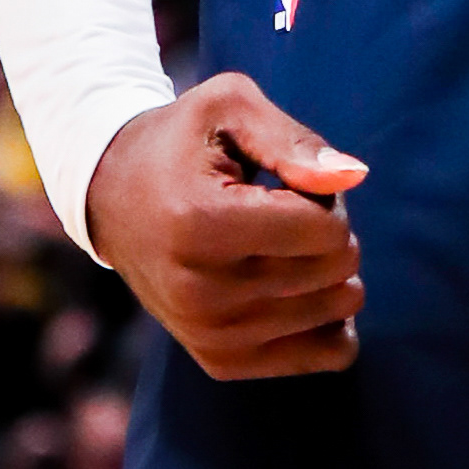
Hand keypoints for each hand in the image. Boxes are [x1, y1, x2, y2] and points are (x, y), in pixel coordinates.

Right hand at [86, 72, 368, 379]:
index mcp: (200, 223)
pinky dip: (332, 319)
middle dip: (331, 229)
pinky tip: (304, 287)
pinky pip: (323, 355)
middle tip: (288, 208)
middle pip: (333, 269)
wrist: (113, 197)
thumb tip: (354, 176)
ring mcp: (209, 336)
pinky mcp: (219, 361)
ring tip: (282, 242)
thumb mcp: (230, 107)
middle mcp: (200, 292)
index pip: (324, 229)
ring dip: (328, 269)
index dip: (326, 194)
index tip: (290, 180)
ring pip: (334, 311)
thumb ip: (293, 141)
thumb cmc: (182, 142)